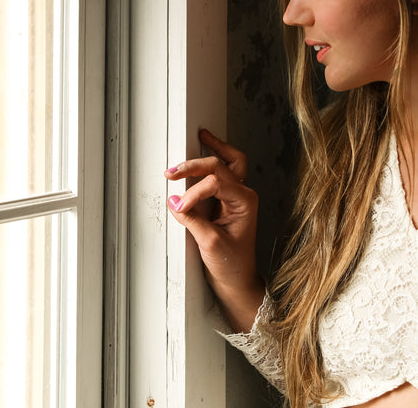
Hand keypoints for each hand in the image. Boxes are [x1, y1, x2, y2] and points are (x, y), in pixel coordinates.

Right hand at [165, 129, 264, 331]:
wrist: (238, 281)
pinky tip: (203, 154)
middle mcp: (243, 195)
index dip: (194, 192)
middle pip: (221, 165)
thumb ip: (192, 220)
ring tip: (201, 136)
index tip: (179, 206)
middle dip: (195, 165)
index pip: (216, 183)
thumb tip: (175, 202)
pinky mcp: (228, 202)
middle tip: (173, 170)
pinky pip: (223, 174)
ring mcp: (237, 197)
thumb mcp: (210, 244)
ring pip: (230, 162)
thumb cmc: (232, 265)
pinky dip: (212, 162)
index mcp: (244, 203)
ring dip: (214, 150)